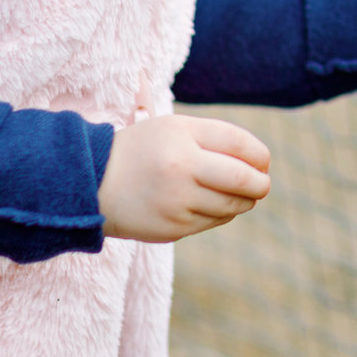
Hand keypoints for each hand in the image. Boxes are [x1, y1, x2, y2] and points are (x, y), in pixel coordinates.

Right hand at [98, 114, 270, 242]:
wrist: (93, 184)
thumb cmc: (143, 151)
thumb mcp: (174, 130)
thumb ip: (215, 139)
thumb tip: (261, 162)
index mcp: (182, 135)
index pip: (239, 143)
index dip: (259, 154)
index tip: (263, 161)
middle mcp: (180, 167)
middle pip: (243, 179)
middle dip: (261, 183)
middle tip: (263, 184)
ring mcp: (177, 201)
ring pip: (232, 205)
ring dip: (245, 200)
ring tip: (242, 195)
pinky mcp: (173, 227)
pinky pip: (213, 221)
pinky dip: (222, 214)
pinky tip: (214, 205)